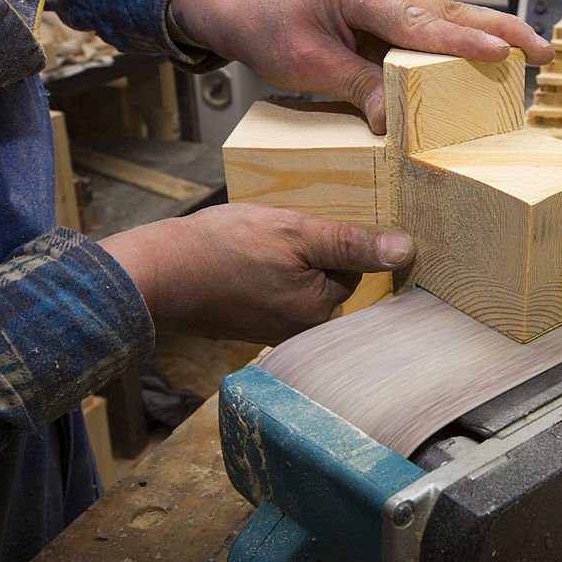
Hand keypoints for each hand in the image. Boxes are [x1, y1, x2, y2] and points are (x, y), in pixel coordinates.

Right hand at [99, 203, 414, 344]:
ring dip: (287, 264)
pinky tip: (243, 264)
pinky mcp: (251, 327)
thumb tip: (406, 249)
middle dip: (309, 254)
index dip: (332, 240)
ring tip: (256, 249)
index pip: (354, 270)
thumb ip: (351, 242)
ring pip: (301, 286)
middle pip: (329, 280)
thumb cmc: (221, 249)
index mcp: (320, 312)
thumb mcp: (295, 232)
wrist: (155, 273)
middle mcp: (302, 332)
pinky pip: (275, 296)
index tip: (305, 228)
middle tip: (274, 237)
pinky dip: (265, 277)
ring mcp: (274, 332)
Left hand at [170, 0, 553, 131]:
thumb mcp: (308, 64)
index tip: (498, 52)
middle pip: (449, 9)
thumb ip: (355, 87)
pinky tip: (493, 59)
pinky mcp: (393, 14)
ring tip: (532, 55)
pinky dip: (465, 43)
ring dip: (491, 35)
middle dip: (500, 29)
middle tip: (541, 51)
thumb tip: (394, 125)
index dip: (461, 40)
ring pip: (449, 16)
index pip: (417, 19)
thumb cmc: (272, 27)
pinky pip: (435, 30)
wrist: (251, 9)